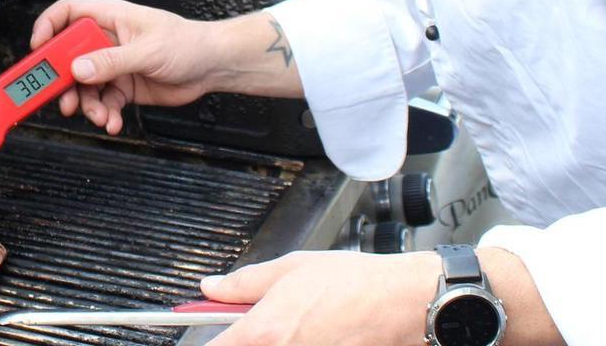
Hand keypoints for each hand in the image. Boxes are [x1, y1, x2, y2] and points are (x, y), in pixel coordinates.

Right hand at [28, 0, 221, 134]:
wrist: (212, 67)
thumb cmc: (188, 43)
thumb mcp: (148, 50)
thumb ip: (112, 61)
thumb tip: (80, 68)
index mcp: (110, 18)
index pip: (66, 14)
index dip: (47, 29)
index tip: (38, 51)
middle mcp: (106, 41)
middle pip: (68, 57)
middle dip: (63, 81)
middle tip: (62, 100)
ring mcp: (113, 65)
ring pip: (84, 86)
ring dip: (87, 105)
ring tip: (101, 116)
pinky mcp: (122, 87)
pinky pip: (103, 102)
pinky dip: (105, 115)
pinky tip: (113, 122)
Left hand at [200, 250, 441, 345]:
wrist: (402, 304)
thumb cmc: (353, 284)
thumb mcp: (289, 267)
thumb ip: (243, 283)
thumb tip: (212, 288)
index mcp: (264, 332)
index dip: (208, 337)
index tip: (203, 325)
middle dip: (242, 338)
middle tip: (253, 321)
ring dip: (272, 340)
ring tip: (292, 324)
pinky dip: (295, 343)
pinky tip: (313, 332)